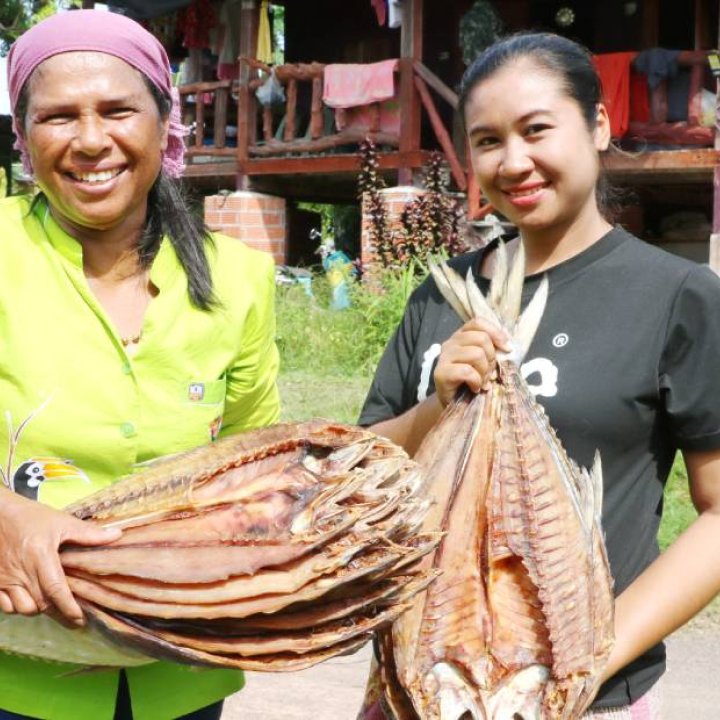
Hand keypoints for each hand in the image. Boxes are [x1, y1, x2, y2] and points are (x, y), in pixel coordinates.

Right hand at [0, 490, 120, 623]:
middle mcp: (21, 571)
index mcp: (40, 555)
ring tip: (53, 605)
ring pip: (22, 609)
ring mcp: (4, 579)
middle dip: (59, 615)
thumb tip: (117, 535)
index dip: (69, 608)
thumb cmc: (30, 517)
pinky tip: (31, 600)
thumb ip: (88, 533)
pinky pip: (5, 606)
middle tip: (74, 619)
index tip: (80, 619)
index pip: (56, 589)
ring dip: (38, 610)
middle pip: (41, 604)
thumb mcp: (61, 522)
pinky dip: (18, 608)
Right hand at [433, 318, 510, 406]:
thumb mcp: (486, 363)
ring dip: (485, 372)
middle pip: (481, 338)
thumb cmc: (473, 382)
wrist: (455, 405)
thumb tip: (508, 348)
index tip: (507, 349)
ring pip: (476, 354)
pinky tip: (475, 388)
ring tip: (483, 382)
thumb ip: (494, 351)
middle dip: (492, 358)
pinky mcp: (441, 372)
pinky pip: (467, 371)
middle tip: (490, 374)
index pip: (478, 322)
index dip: (495, 332)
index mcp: (462, 336)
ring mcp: (444, 357)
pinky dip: (476, 381)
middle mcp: (451, 342)